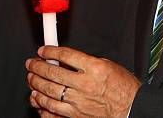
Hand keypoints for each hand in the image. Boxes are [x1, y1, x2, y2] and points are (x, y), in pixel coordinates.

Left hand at [26, 46, 140, 117]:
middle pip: (53, 73)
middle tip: (31, 63)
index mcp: (94, 68)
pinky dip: (42, 105)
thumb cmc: (123, 87)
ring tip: (31, 79)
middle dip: (37, 67)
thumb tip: (65, 60)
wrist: (131, 109)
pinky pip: (53, 112)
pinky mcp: (76, 117)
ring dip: (36, 85)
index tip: (43, 50)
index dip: (50, 51)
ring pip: (49, 93)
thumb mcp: (108, 65)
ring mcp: (79, 102)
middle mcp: (85, 85)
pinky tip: (38, 99)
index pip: (65, 55)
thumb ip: (86, 62)